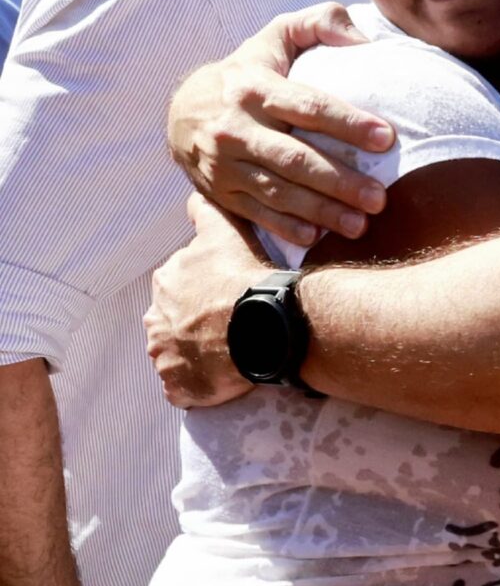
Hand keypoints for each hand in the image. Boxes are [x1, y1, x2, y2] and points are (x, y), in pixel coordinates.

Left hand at [146, 196, 265, 407]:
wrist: (259, 326)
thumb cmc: (241, 277)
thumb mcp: (224, 231)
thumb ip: (204, 211)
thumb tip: (192, 196)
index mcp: (164, 284)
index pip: (177, 287)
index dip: (201, 291)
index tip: (223, 295)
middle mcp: (154, 321)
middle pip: (170, 322)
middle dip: (191, 324)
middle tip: (225, 326)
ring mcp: (164, 357)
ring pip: (173, 355)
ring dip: (192, 355)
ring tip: (223, 354)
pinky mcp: (178, 387)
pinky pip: (181, 388)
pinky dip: (194, 385)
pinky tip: (216, 377)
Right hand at [167, 4, 393, 247]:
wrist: (182, 111)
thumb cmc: (247, 71)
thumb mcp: (276, 36)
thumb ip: (320, 22)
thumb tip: (363, 39)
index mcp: (254, 88)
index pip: (307, 106)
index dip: (347, 123)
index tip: (386, 138)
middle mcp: (237, 128)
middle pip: (295, 159)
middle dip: (340, 180)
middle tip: (379, 198)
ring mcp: (225, 165)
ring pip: (279, 192)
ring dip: (321, 211)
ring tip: (361, 225)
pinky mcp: (221, 193)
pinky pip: (257, 214)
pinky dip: (287, 228)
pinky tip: (318, 237)